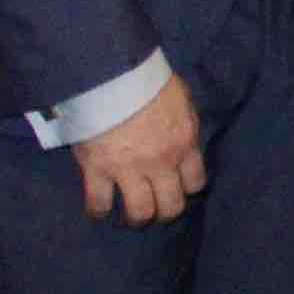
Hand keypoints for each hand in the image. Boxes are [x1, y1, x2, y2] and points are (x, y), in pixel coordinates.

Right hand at [74, 74, 206, 225]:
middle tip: (157, 207)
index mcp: (184, 143)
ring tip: (132, 215)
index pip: (195, 182)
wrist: (114, 75)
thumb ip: (185, 123)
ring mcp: (129, 170)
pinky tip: (100, 210)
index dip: (188, 188)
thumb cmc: (149, 81)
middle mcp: (161, 163)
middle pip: (171, 205)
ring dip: (137, 217)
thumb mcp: (182, 99)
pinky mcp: (98, 171)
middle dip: (166, 211)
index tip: (179, 187)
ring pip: (140, 212)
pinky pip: (99, 203)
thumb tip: (184, 135)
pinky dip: (99, 210)